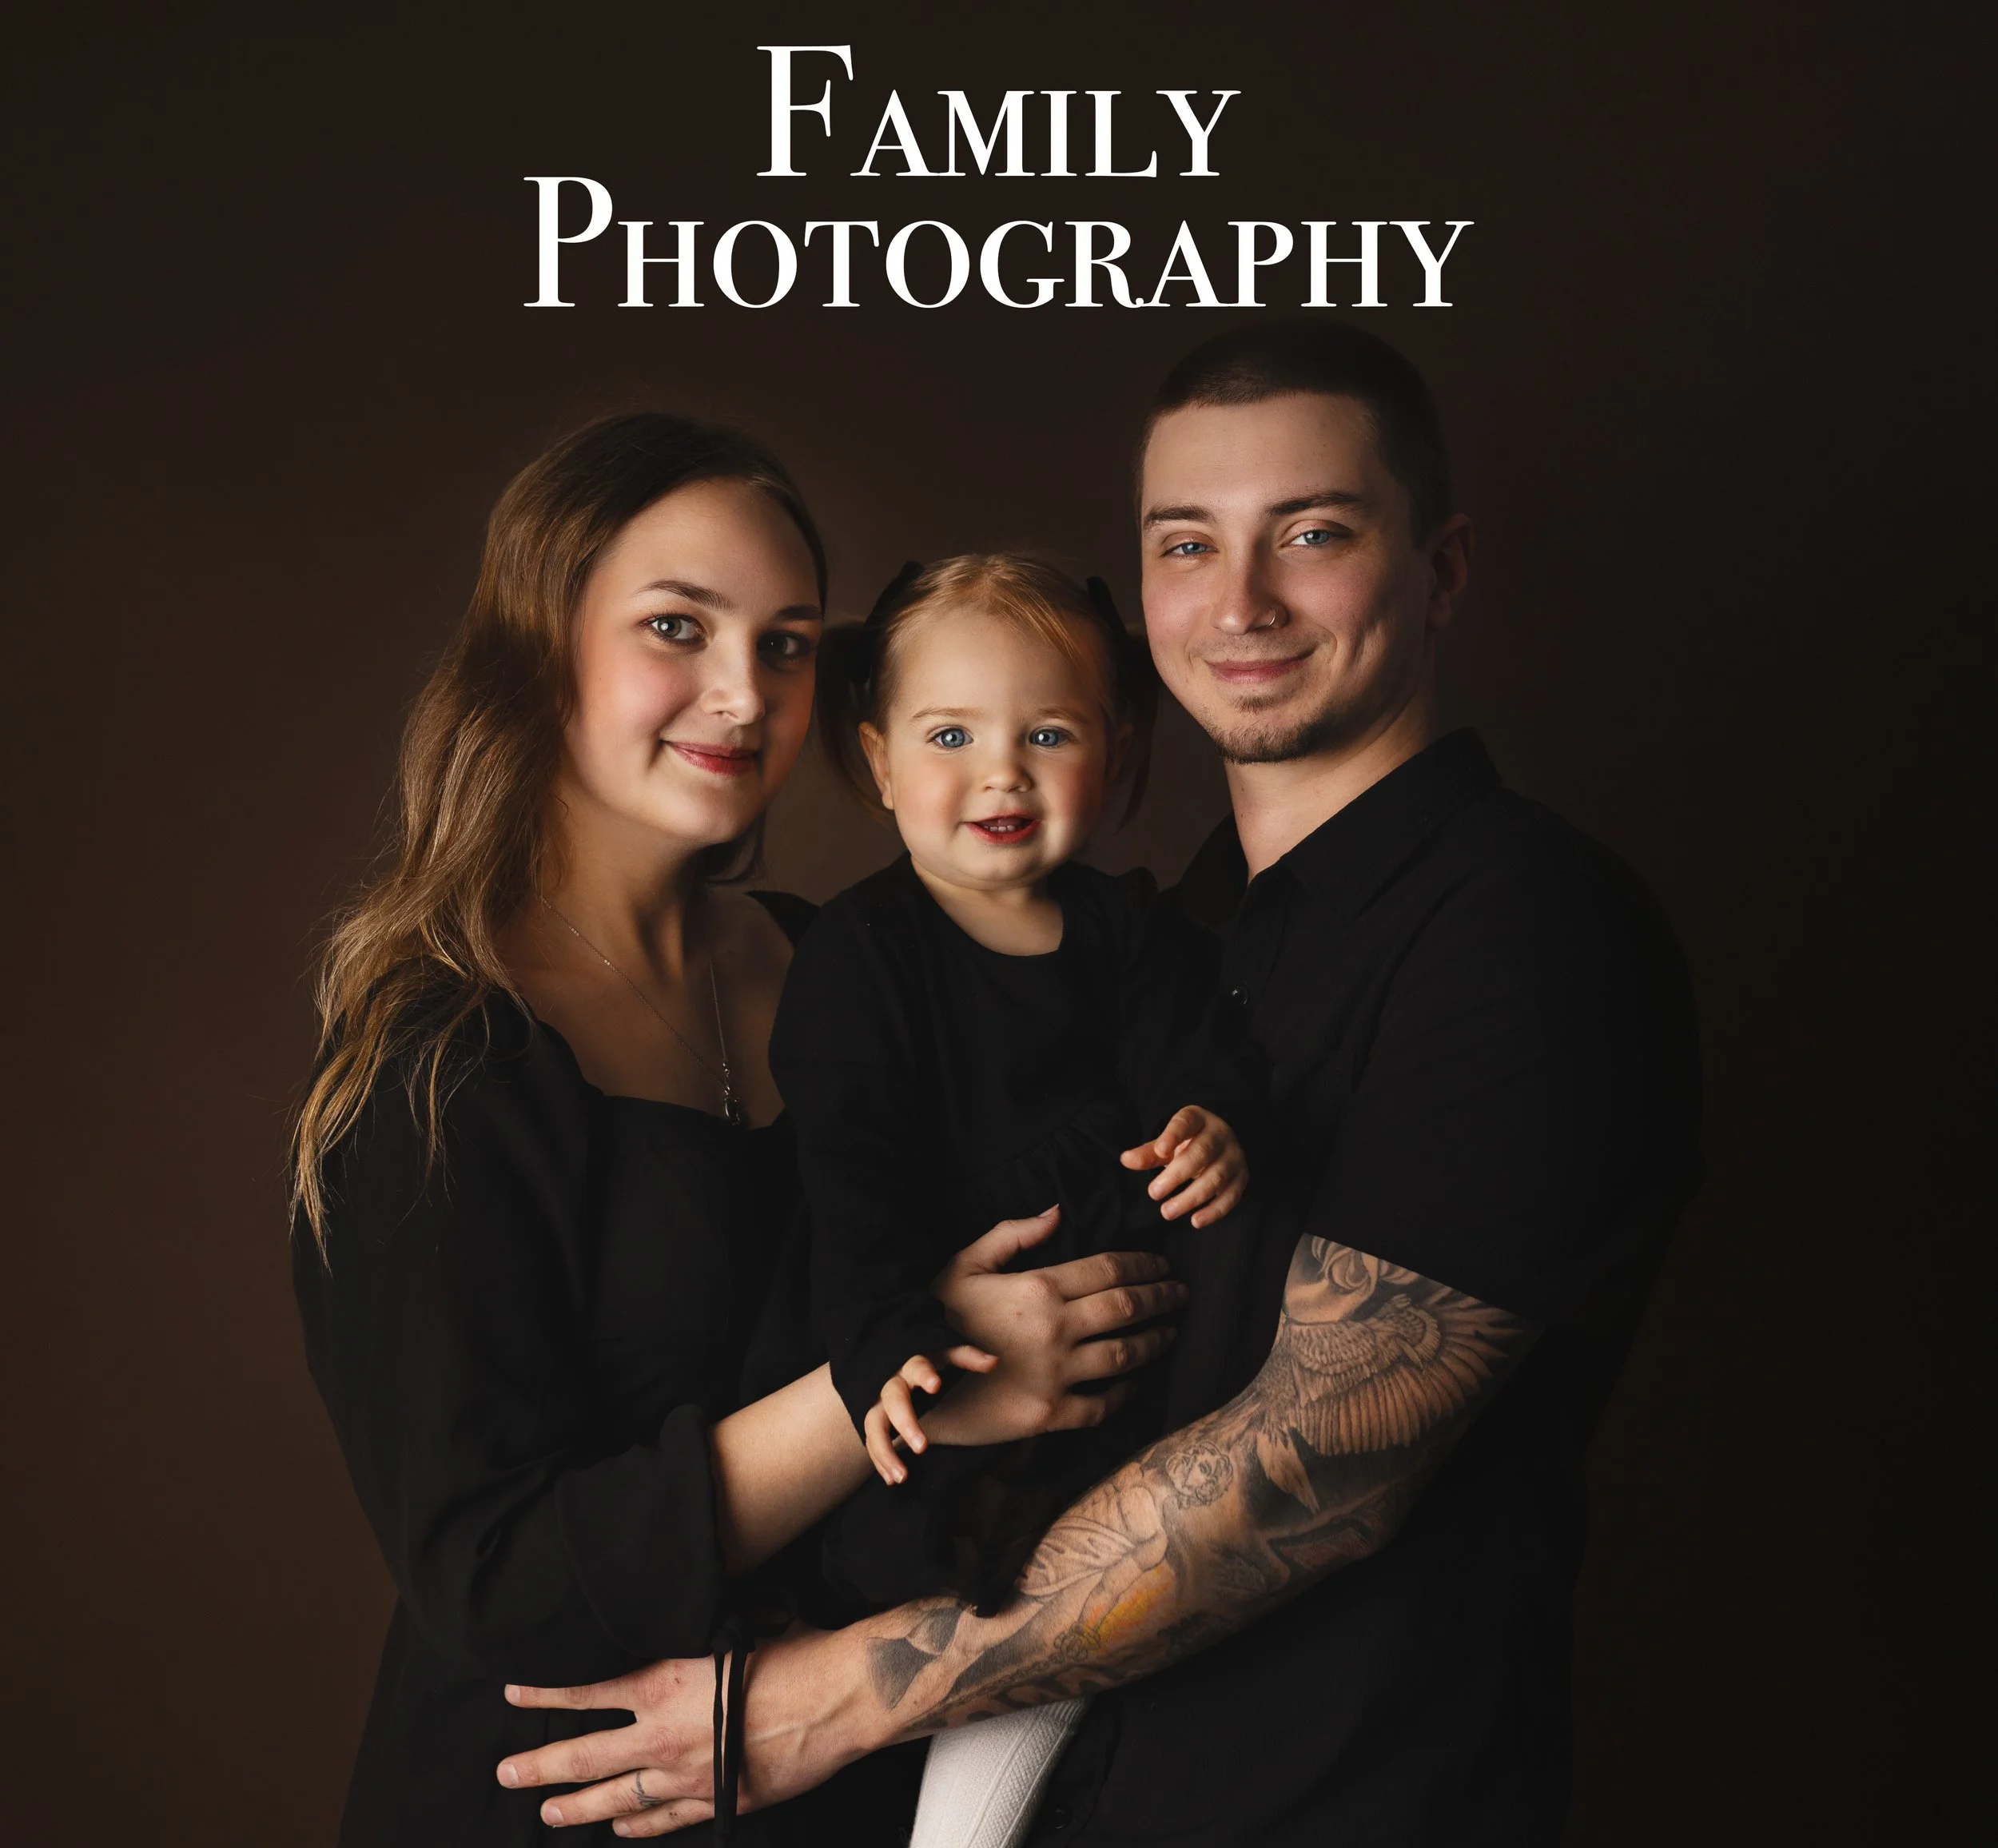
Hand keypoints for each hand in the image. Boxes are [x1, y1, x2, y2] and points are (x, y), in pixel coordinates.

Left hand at [498, 1624, 874, 1835]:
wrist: (837, 1698)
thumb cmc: (793, 1652)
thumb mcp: (731, 1627)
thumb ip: (696, 1632)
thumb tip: (682, 1609)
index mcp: (664, 1684)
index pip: (588, 1693)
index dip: (546, 1697)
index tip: (514, 1695)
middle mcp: (665, 1736)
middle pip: (586, 1757)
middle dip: (540, 1767)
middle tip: (507, 1774)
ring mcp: (689, 1775)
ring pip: (617, 1798)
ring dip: (577, 1806)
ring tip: (547, 1811)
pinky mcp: (720, 1798)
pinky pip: (665, 1818)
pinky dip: (637, 1825)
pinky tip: (620, 1827)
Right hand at [863, 1348, 996, 1484]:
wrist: (895, 1365)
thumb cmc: (929, 1362)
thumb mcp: (947, 1355)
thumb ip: (968, 1358)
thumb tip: (994, 1362)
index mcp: (912, 1365)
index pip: (917, 1366)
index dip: (925, 1375)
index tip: (936, 1385)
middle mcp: (892, 1383)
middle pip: (893, 1400)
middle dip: (905, 1423)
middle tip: (922, 1448)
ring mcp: (878, 1403)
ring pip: (873, 1425)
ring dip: (885, 1452)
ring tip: (901, 1477)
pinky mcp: (874, 1420)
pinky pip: (870, 1440)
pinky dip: (879, 1461)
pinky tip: (891, 1480)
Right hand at [924, 1207, 1185, 1448]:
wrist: (911, 1388)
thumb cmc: (938, 1318)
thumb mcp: (965, 1265)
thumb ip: (1013, 1235)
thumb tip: (1056, 1212)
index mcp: (1038, 1287)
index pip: (1109, 1269)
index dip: (1144, 1264)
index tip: (1163, 1264)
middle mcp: (1055, 1330)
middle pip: (1127, 1308)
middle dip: (1162, 1298)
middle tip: (1181, 1293)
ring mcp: (1056, 1375)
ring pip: (1125, 1355)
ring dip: (1155, 1341)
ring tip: (1169, 1332)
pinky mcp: (1050, 1414)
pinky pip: (1103, 1404)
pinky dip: (1126, 1393)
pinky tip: (1135, 1382)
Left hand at [1119, 1107, 1246, 1226]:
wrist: (1218, 1145)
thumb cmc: (1187, 1144)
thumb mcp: (1167, 1144)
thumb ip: (1148, 1153)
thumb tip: (1126, 1160)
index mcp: (1198, 1119)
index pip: (1185, 1124)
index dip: (1173, 1136)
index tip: (1160, 1151)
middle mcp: (1220, 1135)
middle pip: (1201, 1153)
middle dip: (1176, 1175)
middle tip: (1153, 1193)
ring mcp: (1233, 1156)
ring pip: (1216, 1177)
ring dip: (1191, 1197)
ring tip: (1167, 1212)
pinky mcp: (1241, 1178)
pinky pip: (1230, 1196)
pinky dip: (1214, 1211)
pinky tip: (1195, 1221)